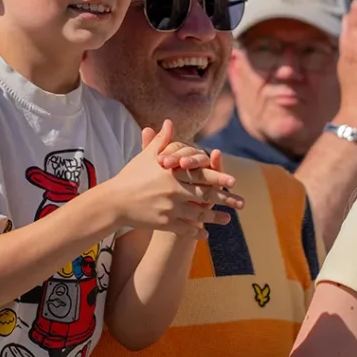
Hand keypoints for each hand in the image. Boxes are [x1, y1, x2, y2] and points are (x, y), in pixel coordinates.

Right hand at [111, 120, 244, 237]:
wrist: (114, 201)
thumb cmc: (131, 176)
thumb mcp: (146, 156)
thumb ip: (162, 140)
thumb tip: (170, 122)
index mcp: (172, 172)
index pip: (201, 174)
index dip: (218, 178)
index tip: (234, 181)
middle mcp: (174, 191)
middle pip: (206, 196)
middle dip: (226, 200)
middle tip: (242, 203)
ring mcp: (170, 208)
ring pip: (199, 215)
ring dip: (215, 218)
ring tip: (228, 219)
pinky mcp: (164, 224)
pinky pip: (186, 229)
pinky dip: (197, 232)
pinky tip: (206, 234)